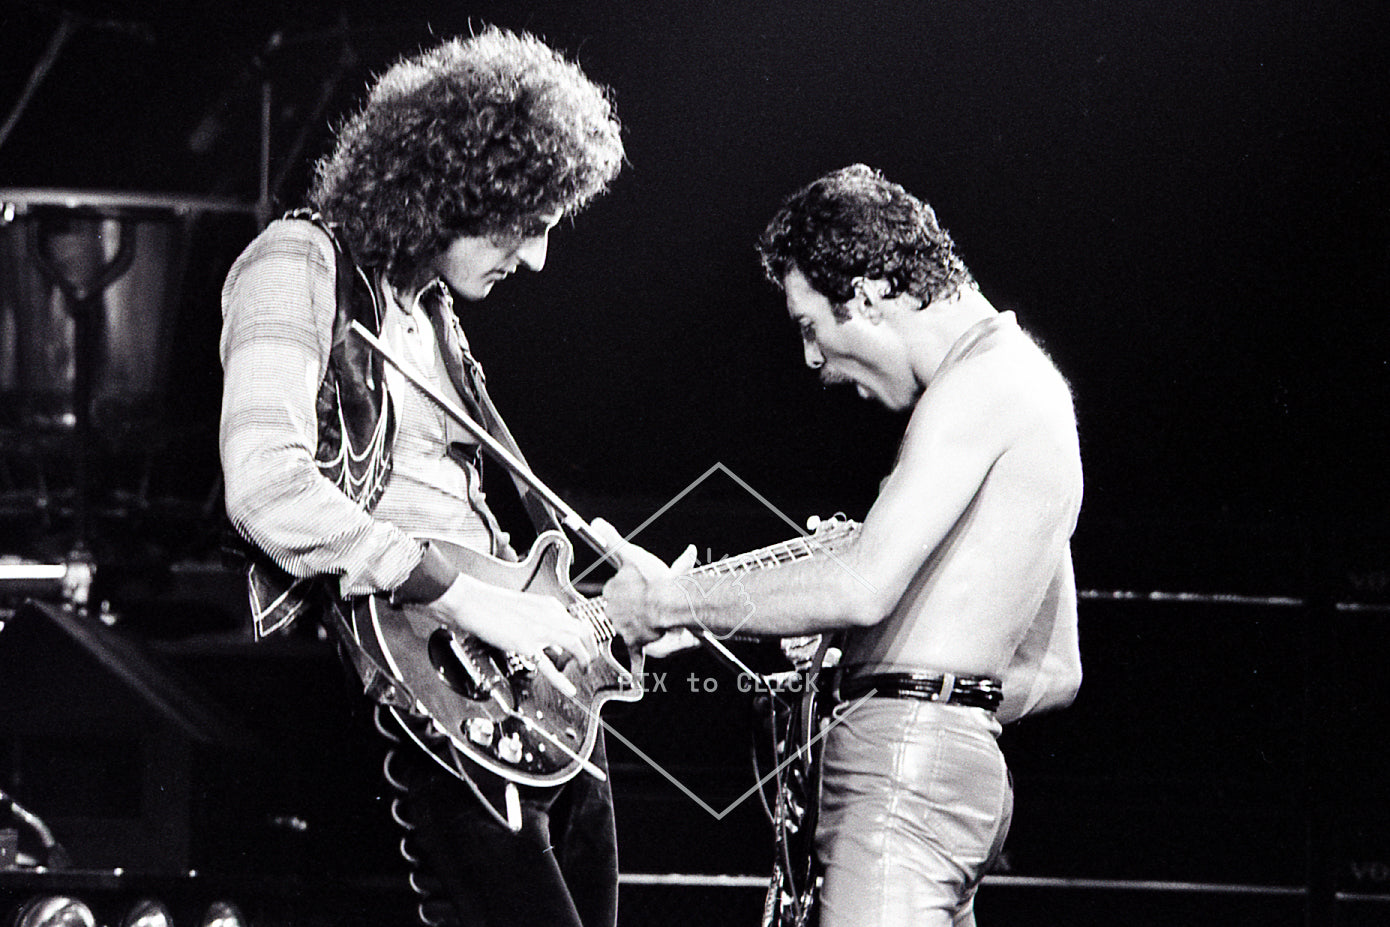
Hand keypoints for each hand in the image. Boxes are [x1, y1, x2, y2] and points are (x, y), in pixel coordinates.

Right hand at [428, 572, 595, 696]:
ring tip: (584, 671)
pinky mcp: (524, 643)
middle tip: (591, 662)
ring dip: (584, 659)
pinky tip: (569, 689)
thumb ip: (542, 626)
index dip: (586, 639)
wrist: (470, 600)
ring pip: (574, 644)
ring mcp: (537, 629)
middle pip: (583, 631)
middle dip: (592, 649)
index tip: (587, 649)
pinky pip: (548, 666)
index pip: (576, 623)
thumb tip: (555, 647)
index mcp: (549, 606)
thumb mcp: (523, 610)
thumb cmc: (490, 604)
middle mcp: (548, 615)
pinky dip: (562, 680)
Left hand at [589, 518, 695, 651]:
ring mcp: (625, 629)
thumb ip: (613, 540)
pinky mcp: (638, 643)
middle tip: (651, 603)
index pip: (617, 592)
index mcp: (613, 592)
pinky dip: (638, 662)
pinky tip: (636, 670)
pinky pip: (636, 655)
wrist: (671, 603)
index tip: (643, 587)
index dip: (630, 589)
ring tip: (657, 619)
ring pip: (631, 628)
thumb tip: (597, 522)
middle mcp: (615, 612)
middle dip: (636, 608)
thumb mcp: (632, 554)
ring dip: (642, 626)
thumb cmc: (655, 579)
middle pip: (623, 611)